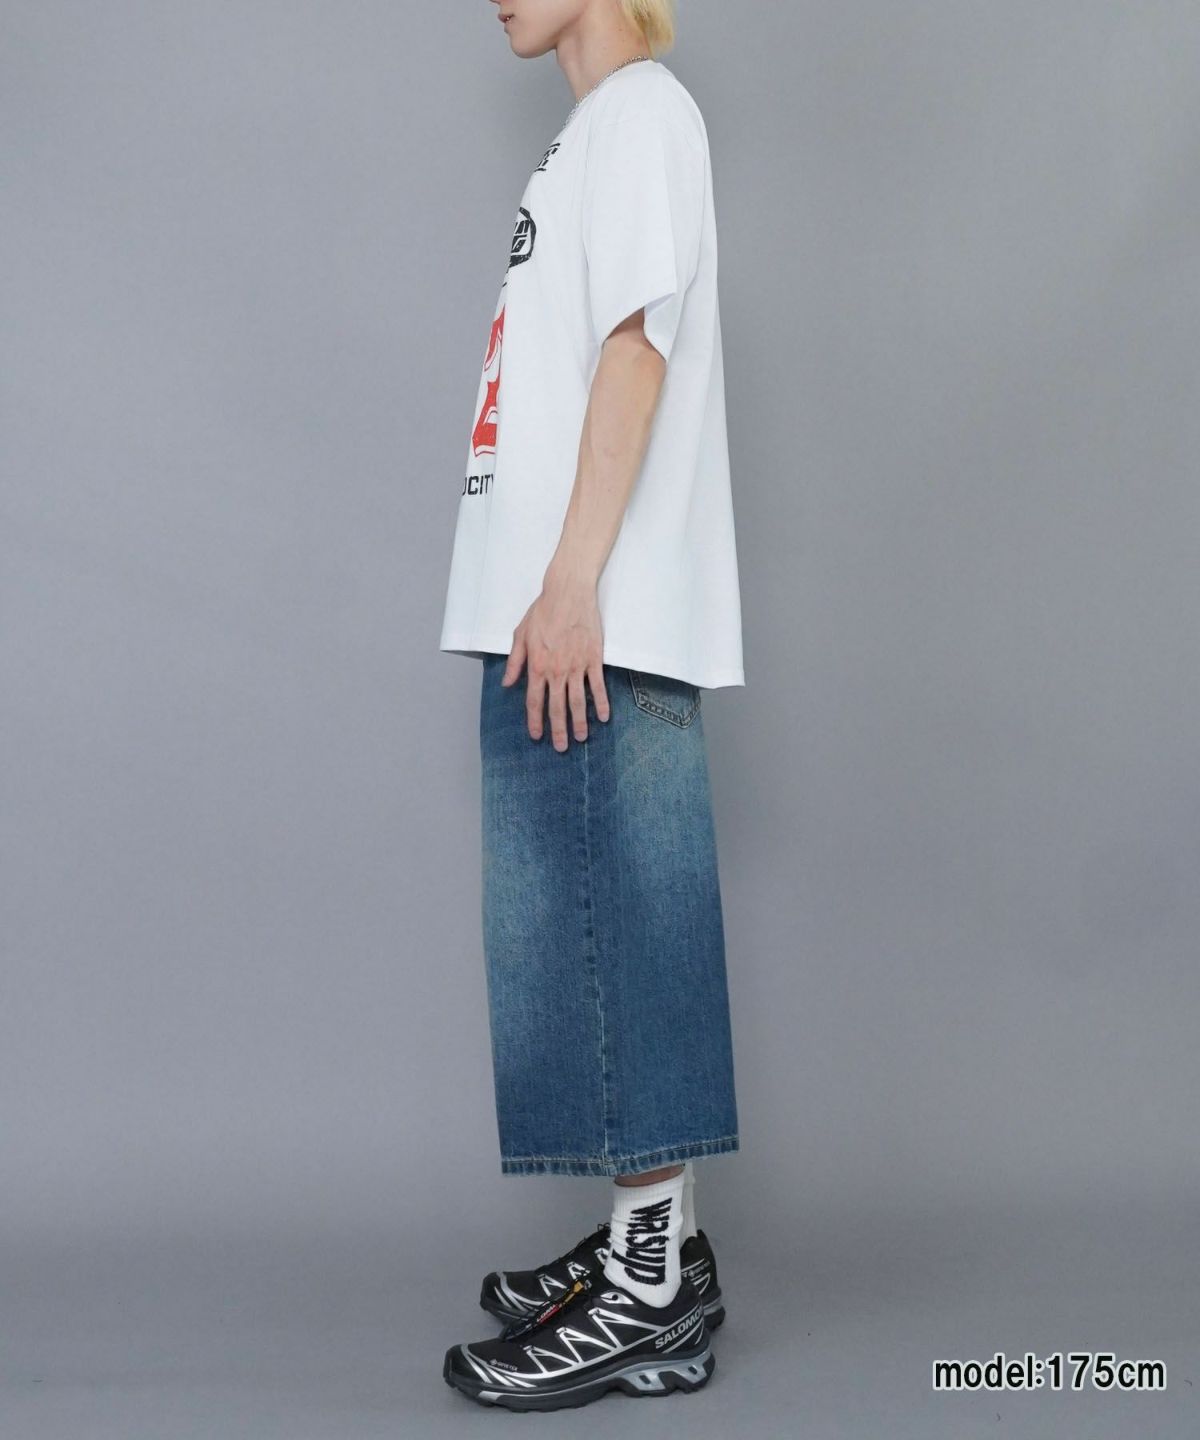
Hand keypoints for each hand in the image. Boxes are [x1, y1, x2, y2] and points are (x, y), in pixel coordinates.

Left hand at [503, 567, 611, 749]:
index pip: (534, 701)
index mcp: (537, 666)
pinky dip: (601, 702)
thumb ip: (515, 661)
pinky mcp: (593, 659)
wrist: (568, 593)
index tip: (537, 736)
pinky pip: (598, 686)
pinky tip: (603, 717)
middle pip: (557, 707)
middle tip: (561, 748)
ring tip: (580, 738)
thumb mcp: (521, 634)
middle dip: (558, 730)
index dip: (535, 721)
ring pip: (578, 701)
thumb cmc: (543, 611)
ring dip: (579, 723)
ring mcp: (576, 666)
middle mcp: (556, 670)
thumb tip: (507, 683)